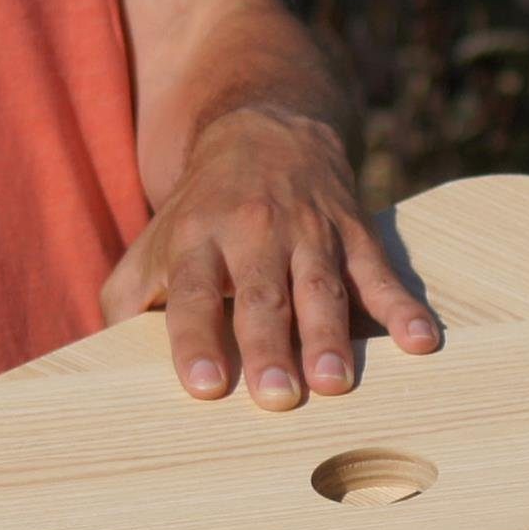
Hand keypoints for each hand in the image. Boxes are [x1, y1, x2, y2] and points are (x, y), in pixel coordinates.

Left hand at [99, 107, 438, 407]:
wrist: (264, 131)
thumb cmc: (200, 213)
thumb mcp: (154, 245)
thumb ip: (127, 301)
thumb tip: (105, 364)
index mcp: (198, 243)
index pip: (192, 294)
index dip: (196, 339)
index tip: (204, 387)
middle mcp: (253, 236)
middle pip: (261, 296)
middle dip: (270, 347)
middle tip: (278, 399)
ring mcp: (309, 234)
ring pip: (321, 288)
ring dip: (330, 336)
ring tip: (337, 383)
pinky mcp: (354, 233)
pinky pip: (380, 273)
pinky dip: (404, 307)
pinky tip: (423, 342)